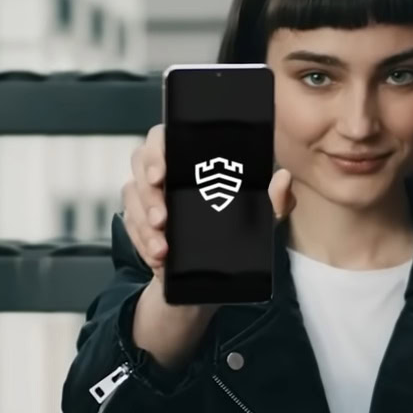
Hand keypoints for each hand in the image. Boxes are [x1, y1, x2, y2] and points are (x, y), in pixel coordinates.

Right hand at [122, 124, 294, 278]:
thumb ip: (274, 200)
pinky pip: (130, 228)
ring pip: (131, 198)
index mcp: (188, 157)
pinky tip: (157, 258)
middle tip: (163, 218)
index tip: (162, 175)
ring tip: (162, 248)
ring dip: (144, 224)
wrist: (212, 274)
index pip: (163, 138)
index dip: (157, 152)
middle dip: (147, 193)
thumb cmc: (236, 229)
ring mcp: (146, 196)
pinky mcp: (137, 222)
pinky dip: (142, 244)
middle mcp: (163, 171)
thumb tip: (282, 178)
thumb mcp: (259, 218)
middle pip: (139, 163)